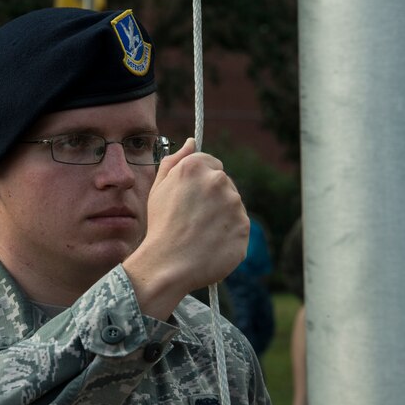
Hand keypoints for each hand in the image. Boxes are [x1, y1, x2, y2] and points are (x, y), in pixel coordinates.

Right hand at [123, 138, 249, 319]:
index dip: (200, 182)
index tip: (191, 198)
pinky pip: (238, 228)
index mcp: (196, 166)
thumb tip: (191, 141)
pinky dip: (228, 235)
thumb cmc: (161, 225)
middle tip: (193, 219)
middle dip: (212, 198)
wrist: (168, 263)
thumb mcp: (159, 187)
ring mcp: (235, 204)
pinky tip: (210, 244)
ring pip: (232, 206)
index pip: (211, 164)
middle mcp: (219, 180)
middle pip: (224, 184)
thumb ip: (175, 160)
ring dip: (221, 216)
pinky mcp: (245, 228)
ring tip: (200, 234)